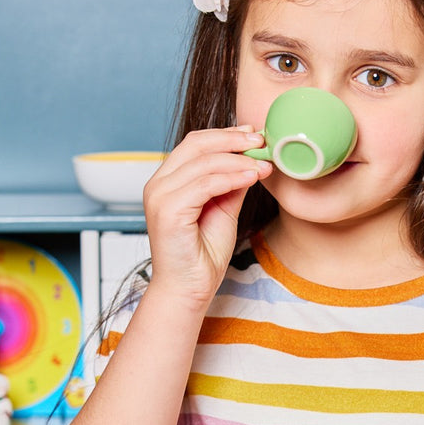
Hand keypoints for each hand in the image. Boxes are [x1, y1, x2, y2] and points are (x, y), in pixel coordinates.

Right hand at [142, 127, 271, 307]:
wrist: (188, 290)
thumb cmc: (202, 256)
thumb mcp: (223, 210)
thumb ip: (231, 185)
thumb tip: (251, 160)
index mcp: (167, 181)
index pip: (195, 143)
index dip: (226, 135)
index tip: (254, 134)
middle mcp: (158, 184)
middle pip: (196, 144)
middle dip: (233, 139)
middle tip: (262, 141)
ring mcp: (160, 196)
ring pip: (204, 163)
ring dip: (239, 160)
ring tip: (264, 164)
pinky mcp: (169, 211)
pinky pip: (206, 184)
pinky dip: (233, 178)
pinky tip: (253, 178)